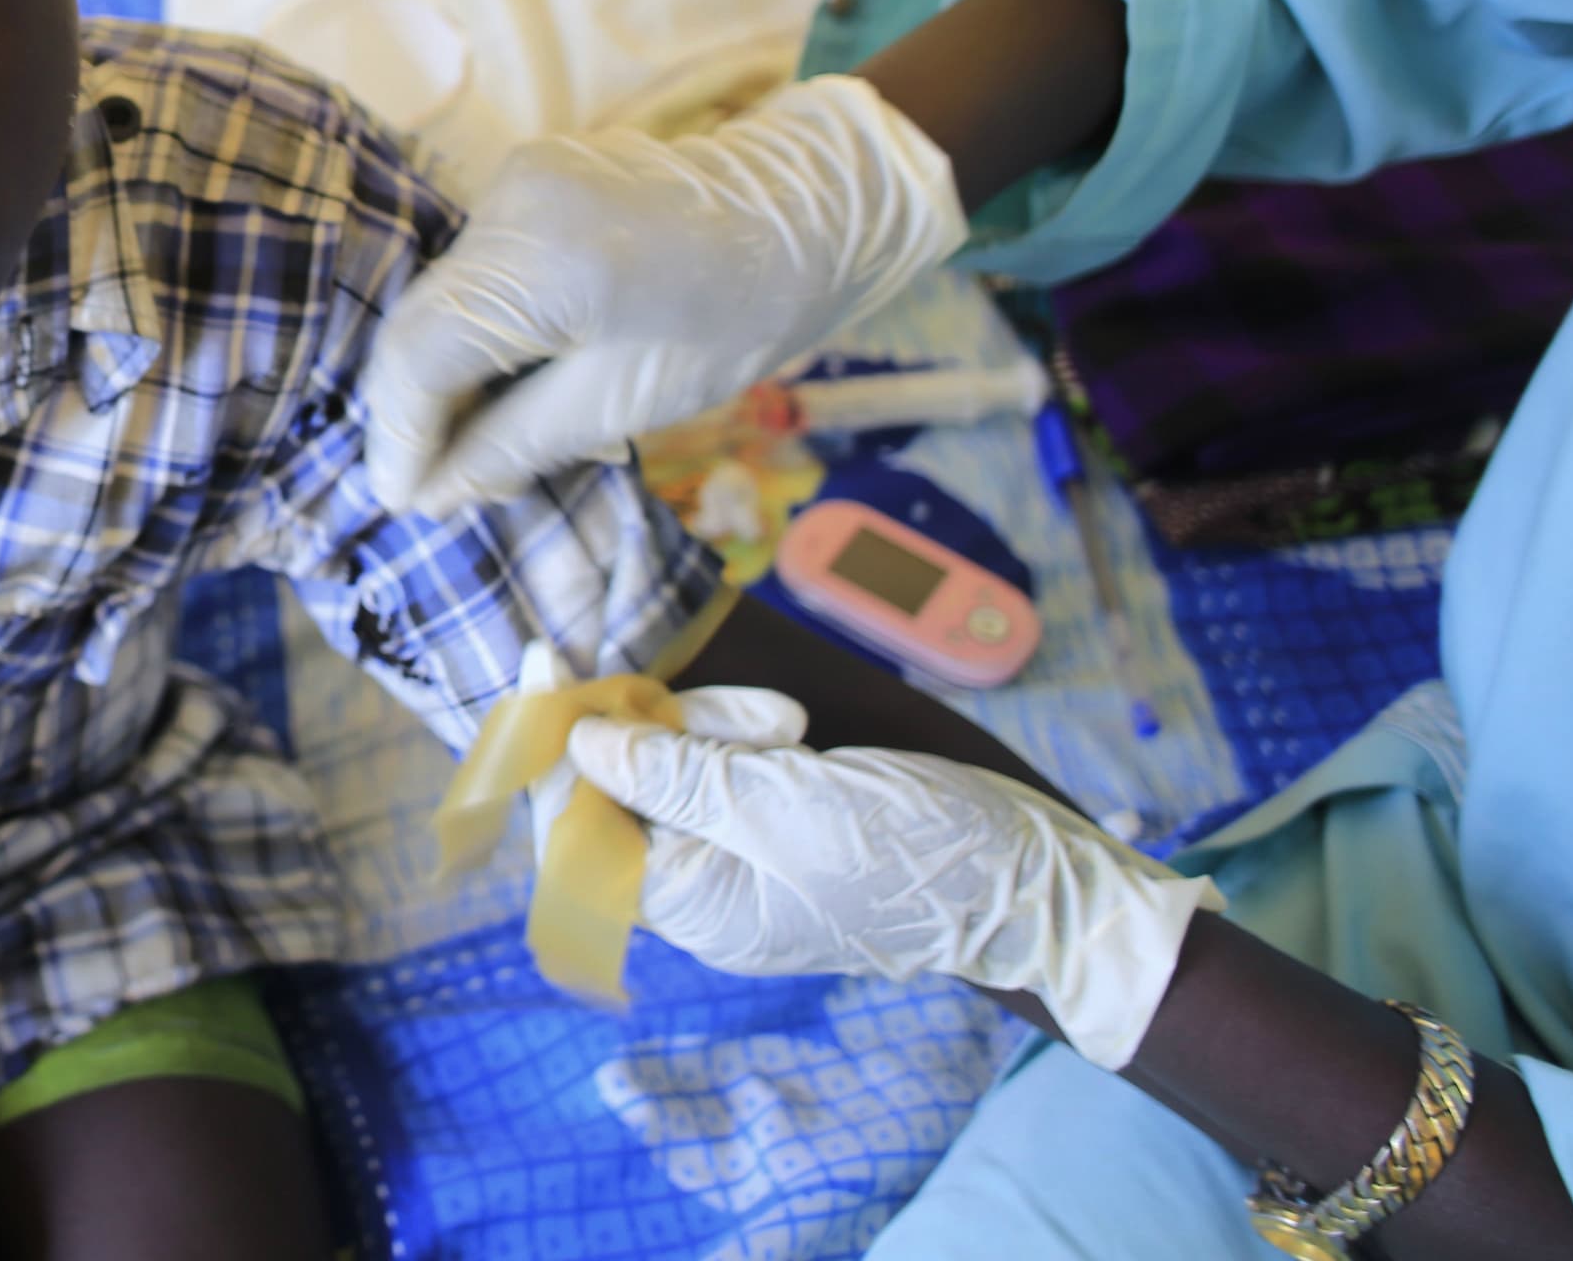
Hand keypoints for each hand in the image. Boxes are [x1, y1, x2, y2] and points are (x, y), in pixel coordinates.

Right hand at [359, 74, 963, 512]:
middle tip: (430, 483)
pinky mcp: (525, 175)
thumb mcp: (631, 402)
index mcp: (547, 263)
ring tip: (468, 440)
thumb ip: (517, 444)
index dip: (399, 436)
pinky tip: (499, 377)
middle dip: (413, 411)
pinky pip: (472, 267)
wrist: (809, 206)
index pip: (420, 356)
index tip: (400, 501)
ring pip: (440, 296)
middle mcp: (512, 205)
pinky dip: (474, 328)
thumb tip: (429, 493)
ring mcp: (515, 179)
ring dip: (442, 372)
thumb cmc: (742, 317)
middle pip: (419, 322)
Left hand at [566, 703, 1217, 1068]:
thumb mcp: (784, 807)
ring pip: (673, 756)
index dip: (552, 752)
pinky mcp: (772, 812)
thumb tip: (579, 747)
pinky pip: (720, 758)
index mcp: (688, 907)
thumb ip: (675, 777)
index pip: (572, 830)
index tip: (546, 665)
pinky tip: (797, 726)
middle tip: (758, 719)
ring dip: (719, 722)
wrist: (1026, 875)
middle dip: (671, 729)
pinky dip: (747, 731)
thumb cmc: (914, 857)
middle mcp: (699, 884)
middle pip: (621, 783)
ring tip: (792, 722)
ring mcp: (737, 848)